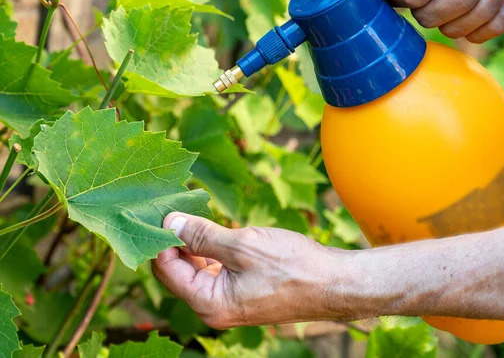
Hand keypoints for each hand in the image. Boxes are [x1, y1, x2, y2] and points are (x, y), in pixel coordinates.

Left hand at [152, 213, 361, 328]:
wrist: (334, 283)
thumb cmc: (293, 267)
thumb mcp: (244, 245)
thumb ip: (202, 236)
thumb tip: (169, 222)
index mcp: (209, 304)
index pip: (166, 271)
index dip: (160, 239)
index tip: (161, 208)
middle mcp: (214, 307)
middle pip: (178, 271)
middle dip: (175, 239)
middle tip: (174, 205)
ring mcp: (228, 299)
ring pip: (197, 268)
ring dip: (194, 241)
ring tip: (192, 211)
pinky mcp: (242, 289)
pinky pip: (215, 269)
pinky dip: (211, 249)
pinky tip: (214, 228)